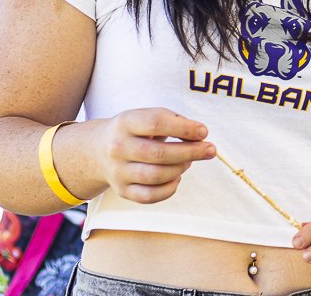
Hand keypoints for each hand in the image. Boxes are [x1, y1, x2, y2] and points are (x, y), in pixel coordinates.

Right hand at [96, 108, 213, 203]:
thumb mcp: (150, 115)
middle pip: (158, 154)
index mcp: (126, 122)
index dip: (184, 128)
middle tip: (210, 150)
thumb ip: (175, 122)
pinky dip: (169, 188)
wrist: (100, 149)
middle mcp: (118, 147)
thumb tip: (201, 135)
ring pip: (155, 176)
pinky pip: (149, 196)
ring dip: (180, 169)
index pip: (157, 124)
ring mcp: (118, 171)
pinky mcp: (121, 190)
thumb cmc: (137, 130)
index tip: (204, 131)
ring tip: (189, 161)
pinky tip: (177, 177)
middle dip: (190, 152)